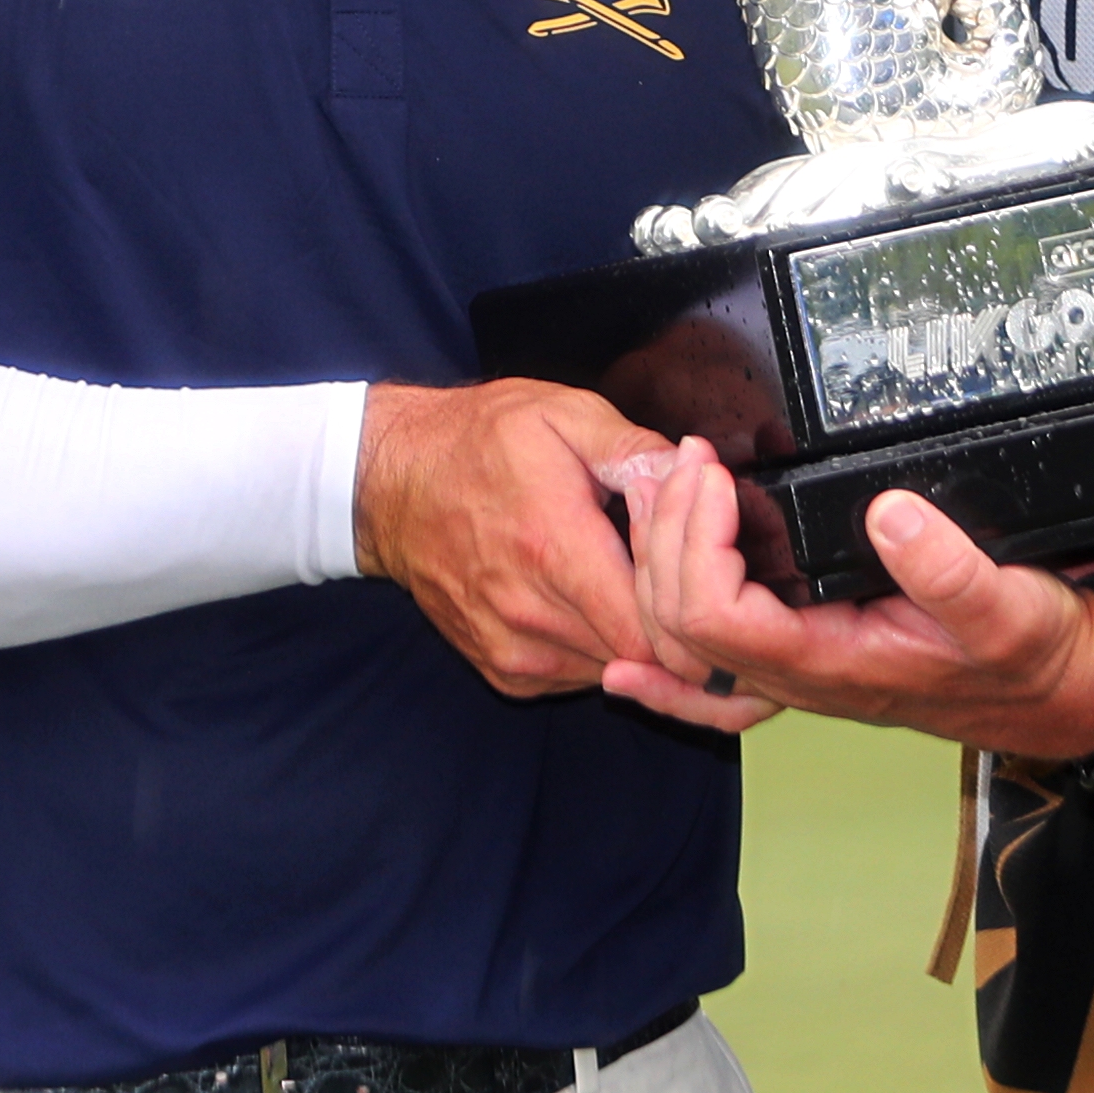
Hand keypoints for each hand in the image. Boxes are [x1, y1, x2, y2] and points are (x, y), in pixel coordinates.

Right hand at [356, 376, 676, 697]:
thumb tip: (694, 474)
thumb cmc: (482, 441)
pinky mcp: (500, 668)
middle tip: (677, 580)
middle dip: (669, 625)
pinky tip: (591, 603)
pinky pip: (575, 678)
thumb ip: (635, 448)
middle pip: (637, 657)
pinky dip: (597, 650)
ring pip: (610, 673)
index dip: (689, 610)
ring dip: (632, 640)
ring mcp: (510, 647)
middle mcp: (528, 611)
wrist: (394, 484)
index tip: (699, 577)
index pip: (648, 628)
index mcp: (553, 546)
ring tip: (628, 585)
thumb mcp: (564, 414)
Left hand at [603, 438, 1093, 760]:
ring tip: (668, 490)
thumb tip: (889, 514)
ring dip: (659, 563)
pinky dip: (665, 669)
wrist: (1058, 694)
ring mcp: (796, 669)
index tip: (715, 476)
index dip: (695, 543)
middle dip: (667, 534)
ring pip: (684, 639)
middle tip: (687, 461)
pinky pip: (715, 677)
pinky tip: (627, 666)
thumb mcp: (1012, 609)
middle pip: (678, 623)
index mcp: (831, 663)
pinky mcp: (806, 653)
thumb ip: (951, 571)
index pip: (715, 617)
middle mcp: (799, 674)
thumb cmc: (1033, 659)